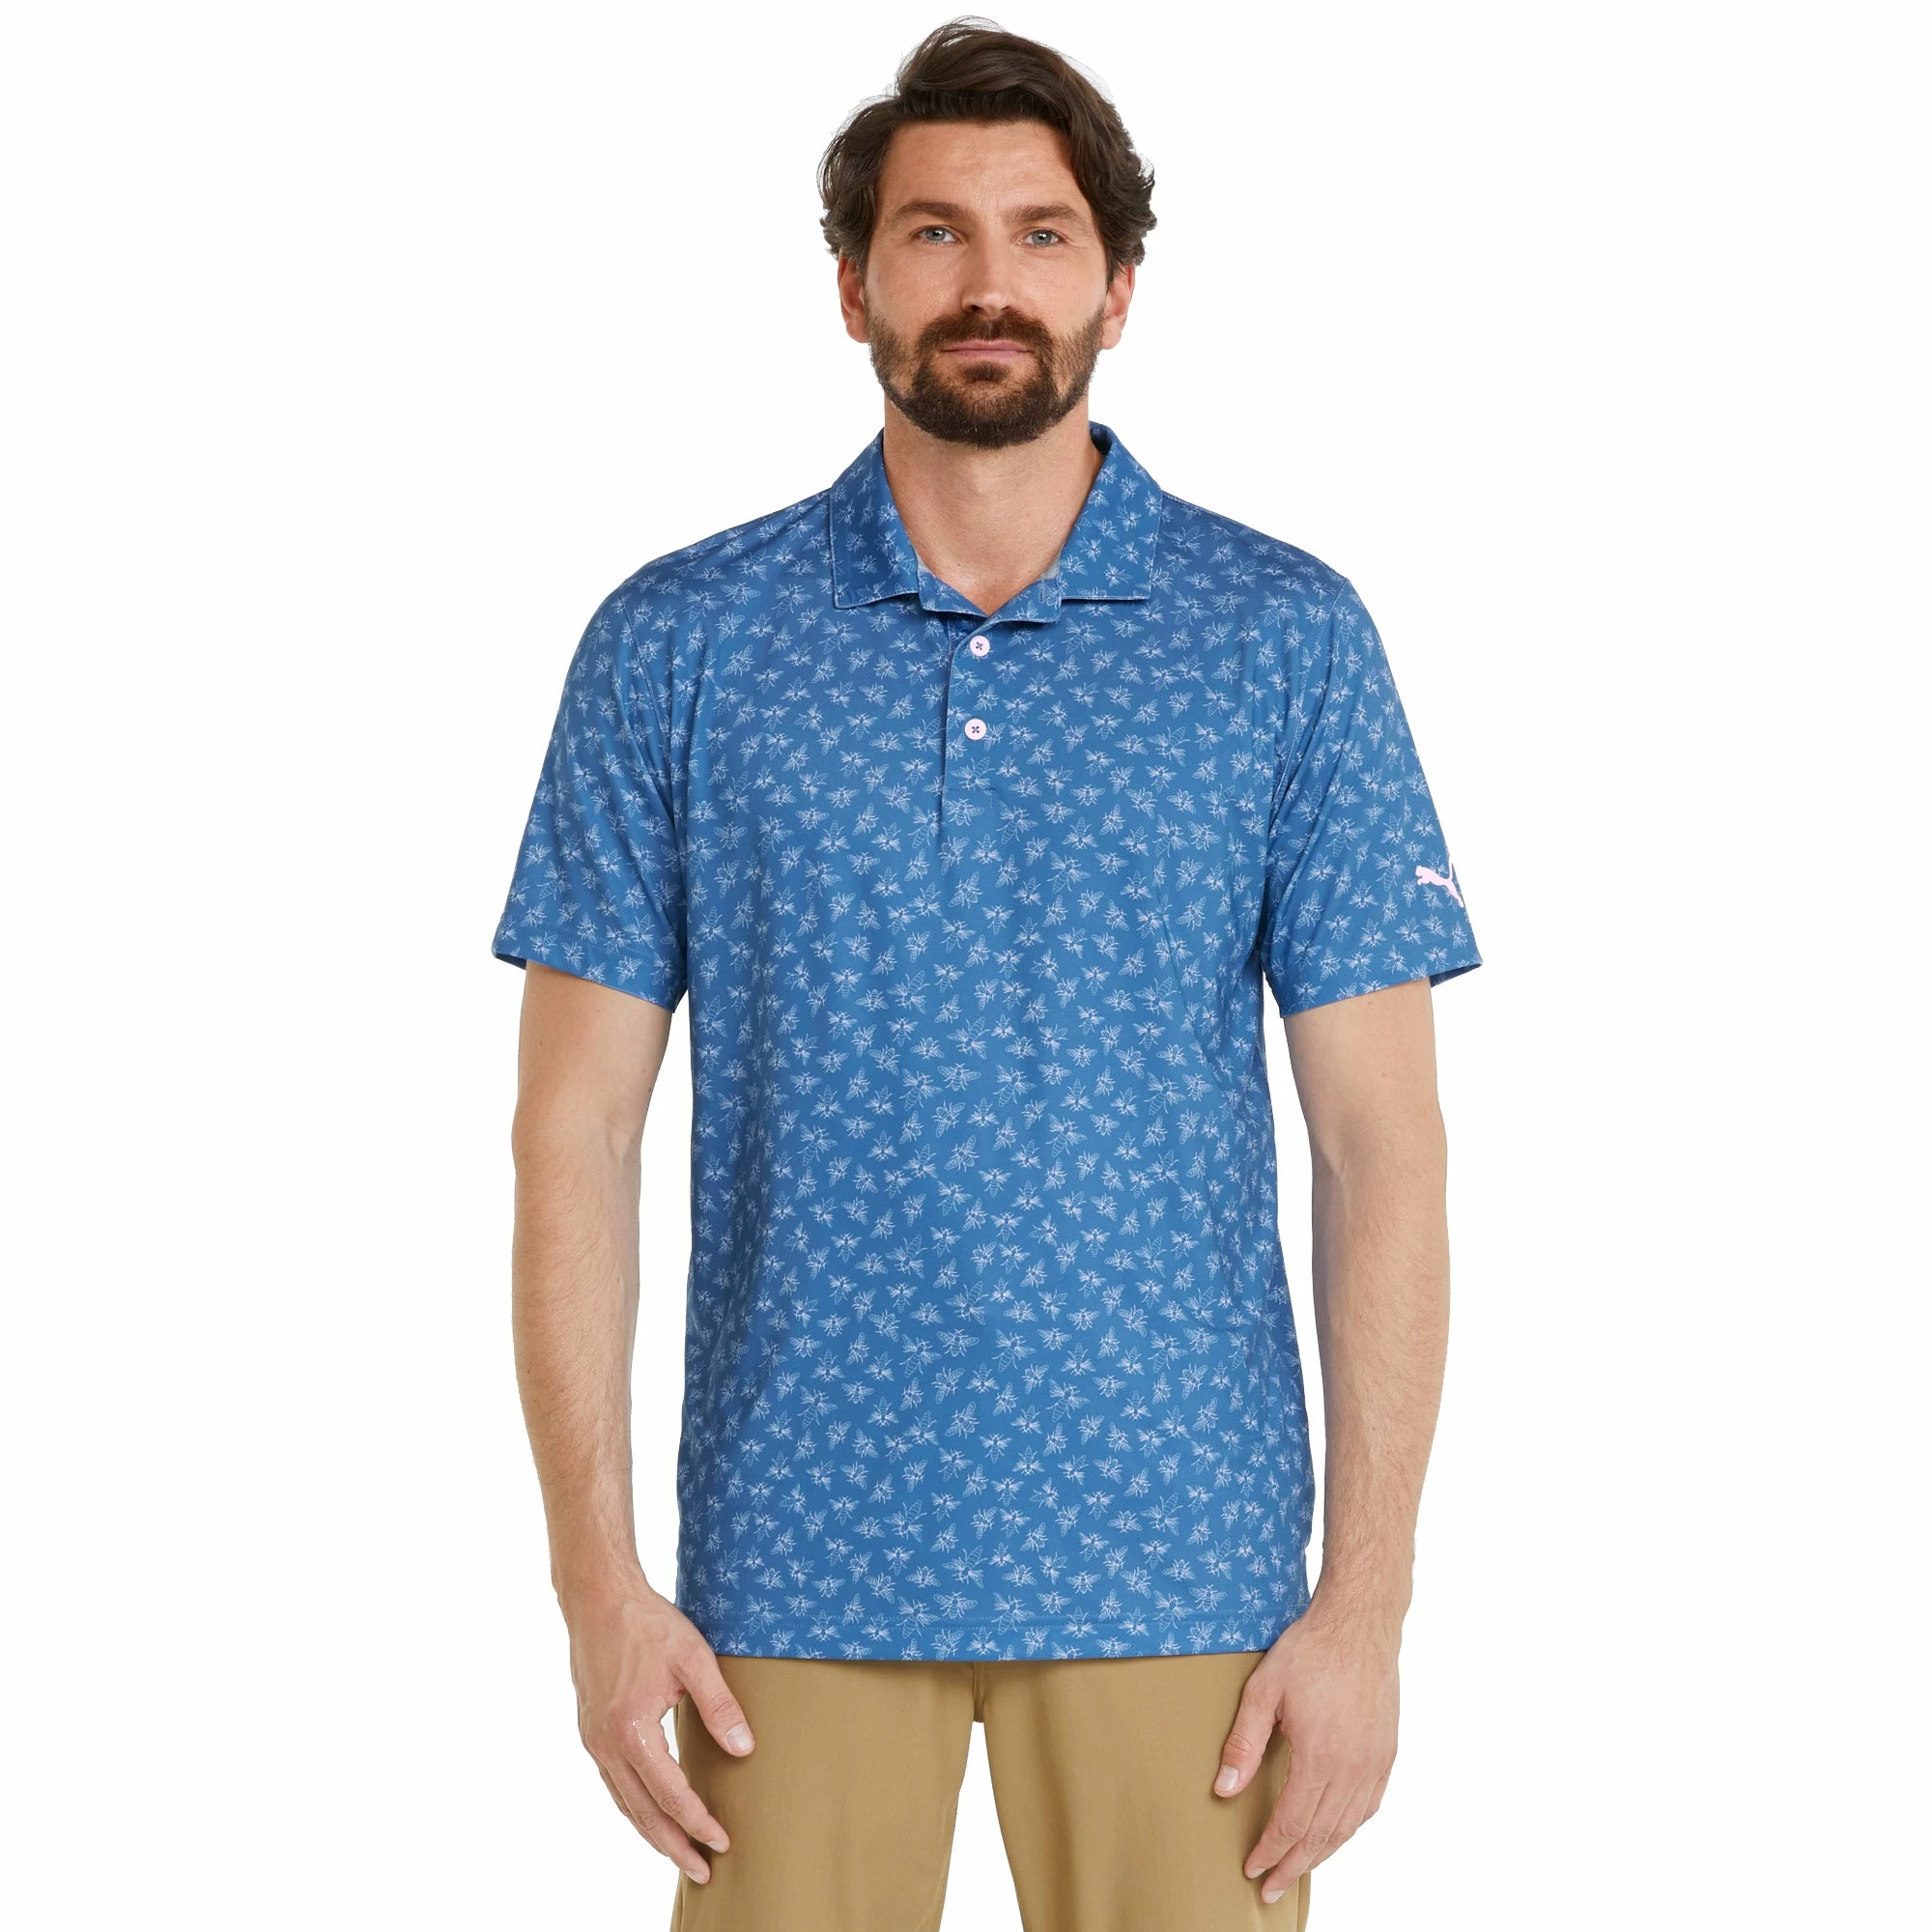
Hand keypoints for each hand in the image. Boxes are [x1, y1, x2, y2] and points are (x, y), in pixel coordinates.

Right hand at [563, 1579, 755, 1883]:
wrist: (598, 1598)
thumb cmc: (647, 1624)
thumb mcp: (693, 1659)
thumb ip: (719, 1706)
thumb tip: (744, 1750)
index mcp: (632, 1732)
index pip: (670, 1795)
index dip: (697, 1822)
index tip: (722, 1842)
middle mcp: (607, 1745)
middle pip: (642, 1813)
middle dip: (673, 1846)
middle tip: (702, 1871)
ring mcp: (594, 1740)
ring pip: (624, 1803)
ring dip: (652, 1832)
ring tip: (679, 1852)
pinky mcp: (590, 1730)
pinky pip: (613, 1783)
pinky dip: (633, 1807)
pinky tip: (649, 1811)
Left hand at [1213, 1600, 1400, 1902]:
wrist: (1360, 1624)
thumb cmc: (1310, 1651)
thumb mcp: (1264, 1690)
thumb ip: (1244, 1742)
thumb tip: (1224, 1789)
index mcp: (1319, 1757)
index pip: (1292, 1823)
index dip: (1271, 1851)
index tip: (1252, 1869)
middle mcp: (1352, 1769)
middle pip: (1320, 1835)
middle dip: (1293, 1866)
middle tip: (1270, 1888)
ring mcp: (1374, 1763)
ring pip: (1347, 1827)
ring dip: (1321, 1854)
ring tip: (1298, 1868)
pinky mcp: (1387, 1753)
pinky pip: (1369, 1806)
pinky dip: (1349, 1828)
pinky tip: (1335, 1833)